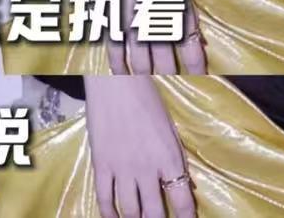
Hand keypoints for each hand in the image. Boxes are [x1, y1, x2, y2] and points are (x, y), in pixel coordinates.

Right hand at [84, 74, 195, 217]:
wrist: (115, 81)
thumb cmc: (146, 98)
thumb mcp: (169, 128)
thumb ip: (174, 158)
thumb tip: (181, 183)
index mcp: (169, 159)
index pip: (182, 202)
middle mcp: (147, 170)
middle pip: (154, 214)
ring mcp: (122, 169)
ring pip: (131, 211)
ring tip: (139, 217)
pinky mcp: (101, 164)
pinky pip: (104, 198)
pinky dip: (109, 214)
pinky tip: (114, 217)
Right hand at [96, 0, 206, 76]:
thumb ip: (189, 17)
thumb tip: (200, 44)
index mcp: (176, 14)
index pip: (191, 52)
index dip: (196, 69)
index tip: (199, 78)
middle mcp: (155, 24)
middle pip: (165, 64)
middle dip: (171, 74)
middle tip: (173, 79)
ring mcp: (131, 25)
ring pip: (141, 65)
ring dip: (147, 74)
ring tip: (151, 79)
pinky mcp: (112, 21)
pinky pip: (115, 53)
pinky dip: (119, 67)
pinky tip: (124, 73)